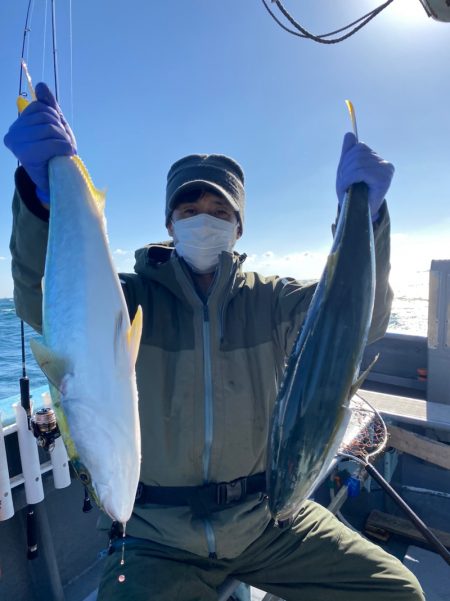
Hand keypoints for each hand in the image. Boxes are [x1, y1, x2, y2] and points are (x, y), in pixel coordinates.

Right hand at [3, 82, 76, 204]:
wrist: (56, 180)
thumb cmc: (56, 154)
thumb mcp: (55, 126)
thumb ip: (48, 106)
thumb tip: (41, 85)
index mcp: (18, 124)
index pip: (40, 107)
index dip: (56, 117)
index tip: (59, 133)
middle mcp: (12, 133)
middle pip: (45, 117)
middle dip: (61, 130)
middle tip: (65, 144)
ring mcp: (17, 144)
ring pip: (49, 129)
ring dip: (64, 140)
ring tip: (65, 150)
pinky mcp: (25, 155)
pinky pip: (50, 144)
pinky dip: (64, 147)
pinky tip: (67, 154)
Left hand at [336, 132, 393, 220]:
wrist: (358, 215)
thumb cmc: (352, 194)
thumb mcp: (347, 171)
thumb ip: (348, 153)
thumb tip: (349, 134)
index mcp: (377, 159)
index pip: (359, 147)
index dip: (346, 158)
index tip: (343, 174)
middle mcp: (384, 163)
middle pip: (358, 153)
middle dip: (345, 167)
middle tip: (343, 182)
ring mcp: (386, 170)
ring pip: (358, 162)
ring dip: (345, 175)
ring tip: (345, 186)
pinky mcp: (384, 178)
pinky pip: (360, 171)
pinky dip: (349, 179)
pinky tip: (348, 187)